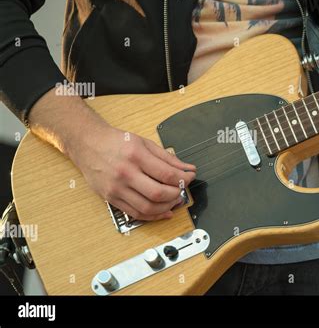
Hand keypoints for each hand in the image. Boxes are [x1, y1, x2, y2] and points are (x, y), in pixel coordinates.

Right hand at [68, 126, 195, 220]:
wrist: (88, 144)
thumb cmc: (116, 142)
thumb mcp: (145, 143)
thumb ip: (168, 158)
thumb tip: (188, 169)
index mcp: (136, 155)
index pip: (166, 174)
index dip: (183, 179)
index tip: (190, 178)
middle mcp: (125, 173)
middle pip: (158, 193)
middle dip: (177, 195)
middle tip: (183, 190)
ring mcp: (116, 188)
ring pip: (147, 207)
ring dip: (166, 207)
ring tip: (174, 201)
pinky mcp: (110, 198)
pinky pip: (135, 213)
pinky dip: (152, 216)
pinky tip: (163, 212)